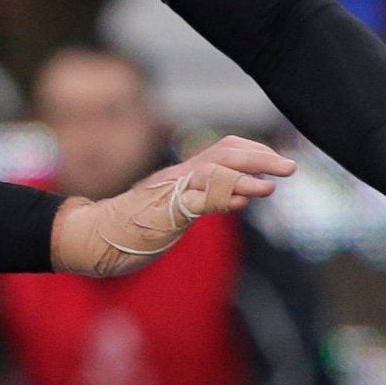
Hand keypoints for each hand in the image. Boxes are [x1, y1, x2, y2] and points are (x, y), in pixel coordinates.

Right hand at [51, 134, 293, 276]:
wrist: (94, 236)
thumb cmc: (134, 226)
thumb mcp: (177, 209)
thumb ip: (205, 199)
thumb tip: (238, 197)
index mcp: (183, 173)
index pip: (224, 148)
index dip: (254, 151)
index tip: (278, 160)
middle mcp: (179, 175)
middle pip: (225, 154)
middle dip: (261, 158)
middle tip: (291, 167)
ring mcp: (171, 192)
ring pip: (213, 173)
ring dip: (246, 178)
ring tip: (273, 183)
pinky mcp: (164, 212)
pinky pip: (196, 201)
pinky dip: (221, 198)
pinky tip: (241, 200)